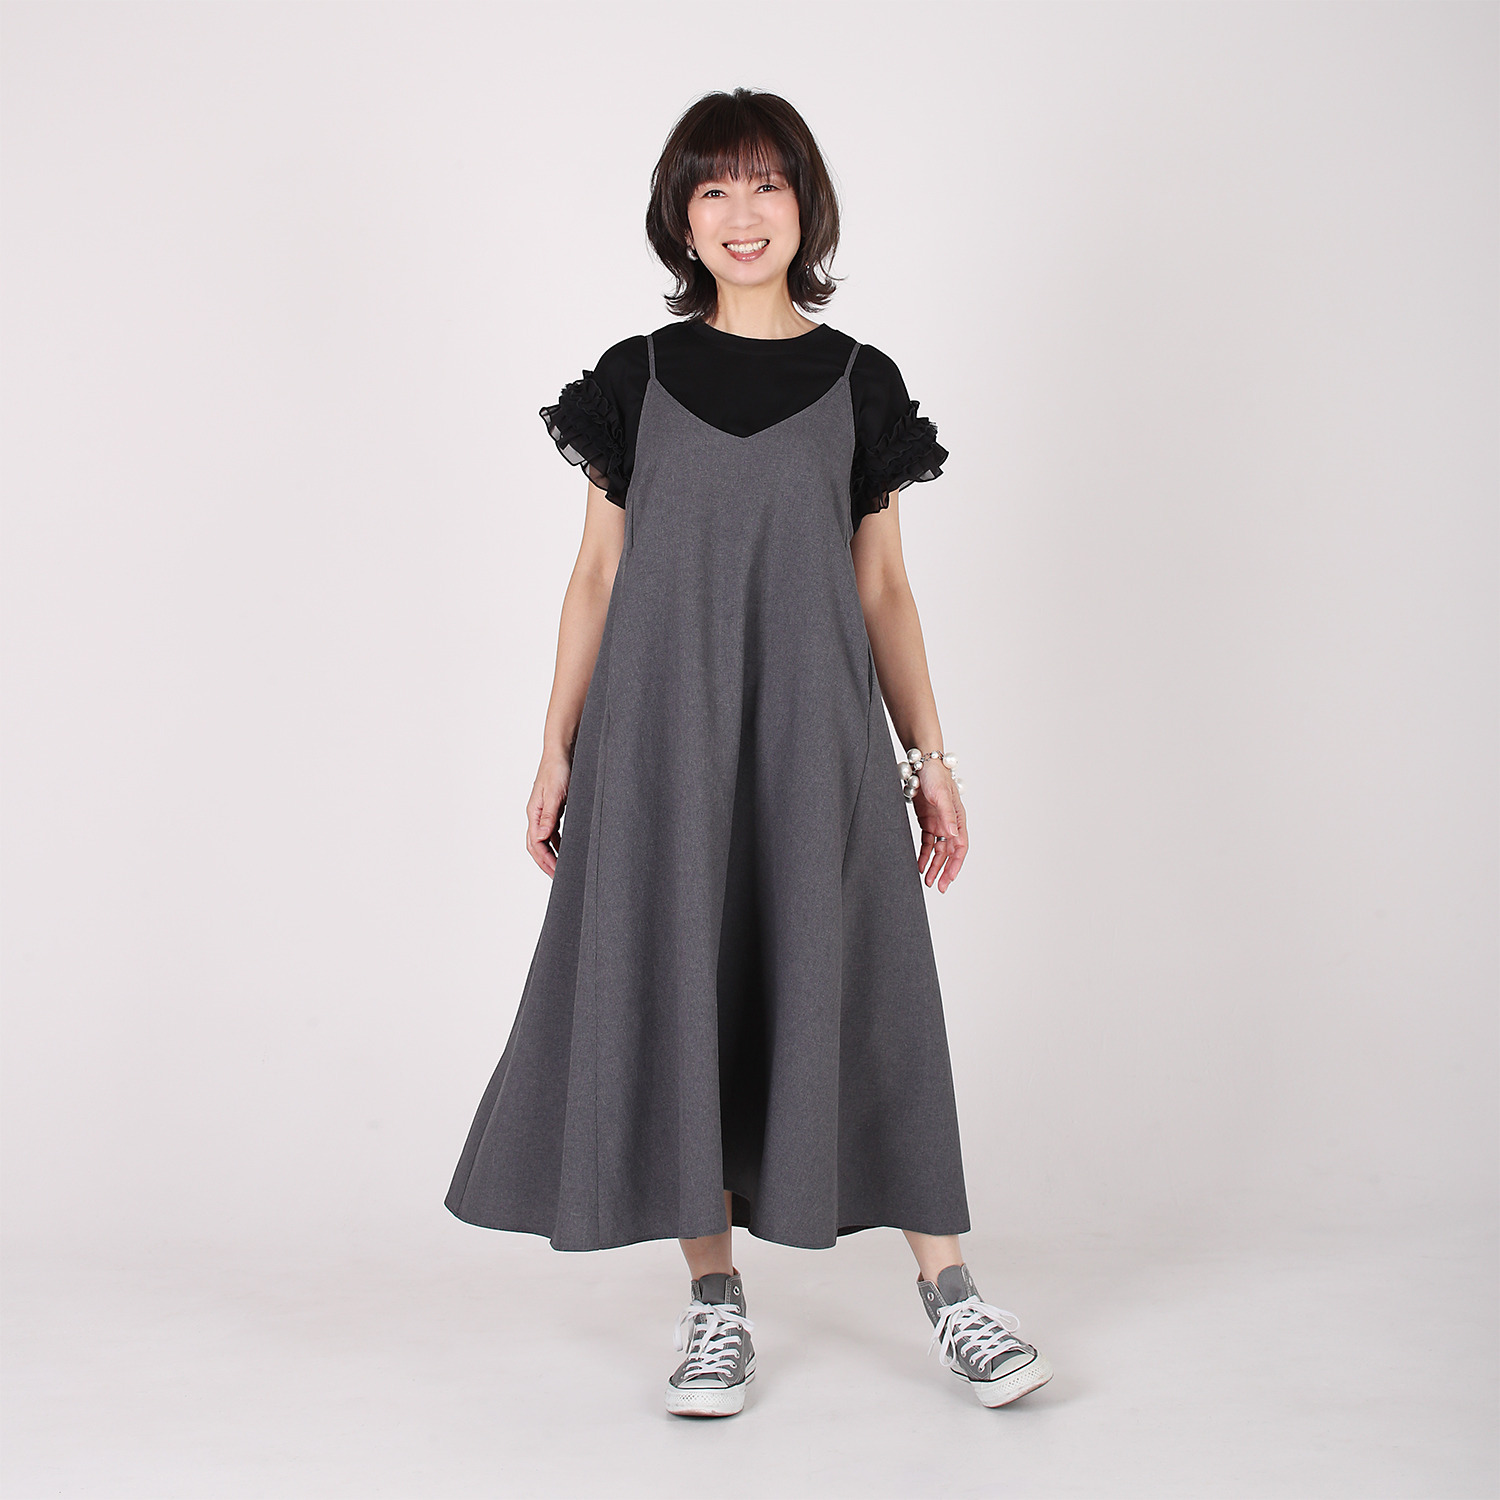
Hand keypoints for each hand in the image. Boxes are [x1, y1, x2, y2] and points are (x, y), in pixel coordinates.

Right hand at [526, 749, 571, 877]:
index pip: (536, 844)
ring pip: (544, 840)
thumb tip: (542, 837)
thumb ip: (550, 816)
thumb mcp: (556, 794)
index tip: (557, 873)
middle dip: (546, 863)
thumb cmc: (558, 769)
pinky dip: (557, 843)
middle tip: (558, 877)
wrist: (561, 751)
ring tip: (562, 868)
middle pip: (536, 846)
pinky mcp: (553, 808)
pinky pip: (552, 831)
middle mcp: (537, 814)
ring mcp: (544, 812)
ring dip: (551, 855)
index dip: (546, 860)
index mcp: (534, 813)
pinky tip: (565, 849)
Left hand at [913, 763, 966, 891]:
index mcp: (958, 819)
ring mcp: (938, 823)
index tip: (949, 879)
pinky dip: (923, 855)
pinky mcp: (926, 821)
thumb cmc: (935, 776)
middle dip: (944, 870)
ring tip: (927, 881)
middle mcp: (950, 824)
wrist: (922, 763)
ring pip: (938, 850)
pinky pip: (926, 843)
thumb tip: (953, 836)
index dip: (955, 864)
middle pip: (949, 853)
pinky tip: (919, 865)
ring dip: (933, 866)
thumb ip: (947, 816)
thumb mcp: (942, 796)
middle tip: (938, 886)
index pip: (960, 847)